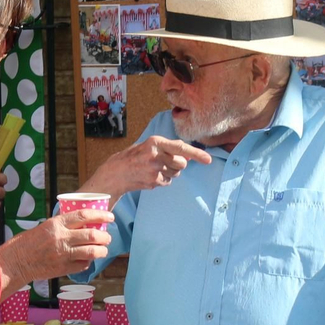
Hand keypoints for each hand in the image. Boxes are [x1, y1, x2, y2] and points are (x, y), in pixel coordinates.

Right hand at [0, 209, 111, 293]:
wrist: (17, 261)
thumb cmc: (29, 242)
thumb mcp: (46, 226)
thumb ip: (64, 226)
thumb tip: (84, 225)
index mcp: (56, 224)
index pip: (84, 216)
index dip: (100, 215)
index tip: (110, 217)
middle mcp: (61, 238)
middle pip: (92, 235)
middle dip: (105, 237)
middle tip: (108, 237)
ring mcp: (63, 254)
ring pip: (92, 252)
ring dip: (101, 251)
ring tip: (103, 250)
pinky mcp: (63, 268)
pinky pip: (83, 265)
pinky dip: (88, 262)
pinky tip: (87, 260)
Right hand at [80, 135, 210, 204]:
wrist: (115, 173)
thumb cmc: (133, 156)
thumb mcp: (149, 146)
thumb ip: (168, 148)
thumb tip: (187, 157)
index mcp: (155, 142)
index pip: (181, 147)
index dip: (196, 154)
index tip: (208, 160)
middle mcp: (156, 155)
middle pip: (182, 163)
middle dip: (178, 164)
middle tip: (164, 162)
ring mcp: (154, 169)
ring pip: (175, 173)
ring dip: (169, 172)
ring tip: (153, 169)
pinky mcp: (153, 181)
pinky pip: (167, 181)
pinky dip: (162, 180)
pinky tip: (150, 176)